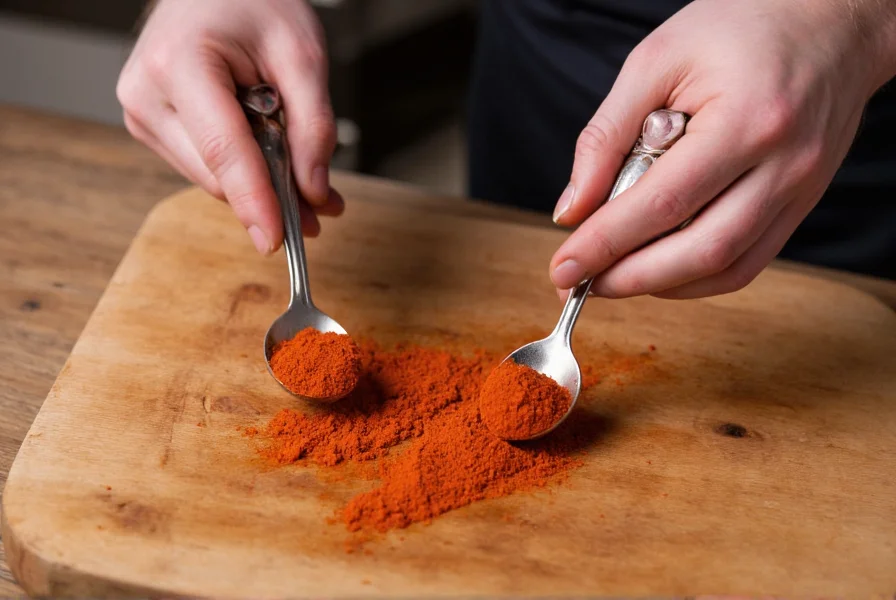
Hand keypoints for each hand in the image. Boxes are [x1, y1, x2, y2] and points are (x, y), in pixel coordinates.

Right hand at [117, 0, 342, 253]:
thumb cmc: (253, 3)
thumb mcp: (302, 54)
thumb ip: (313, 126)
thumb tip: (313, 191)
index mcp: (180, 64)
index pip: (223, 149)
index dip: (253, 199)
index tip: (274, 239)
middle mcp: (147, 94)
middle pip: (219, 174)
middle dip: (275, 198)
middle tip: (326, 207)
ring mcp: (143, 114)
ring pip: (213, 179)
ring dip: (263, 189)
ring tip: (308, 181)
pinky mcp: (152, 127)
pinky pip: (207, 168)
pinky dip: (245, 174)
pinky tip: (274, 162)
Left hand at [549, 0, 895, 298]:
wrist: (831, 21)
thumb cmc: (741, 27)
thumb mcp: (655, 62)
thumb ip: (606, 137)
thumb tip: (572, 211)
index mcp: (746, 121)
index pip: (662, 203)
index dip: (605, 244)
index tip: (562, 269)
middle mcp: (783, 166)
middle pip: (700, 251)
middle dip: (630, 278)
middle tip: (581, 284)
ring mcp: (800, 191)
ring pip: (727, 267)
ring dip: (661, 285)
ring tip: (611, 279)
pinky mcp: (801, 204)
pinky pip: (748, 263)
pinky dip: (696, 278)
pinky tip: (658, 270)